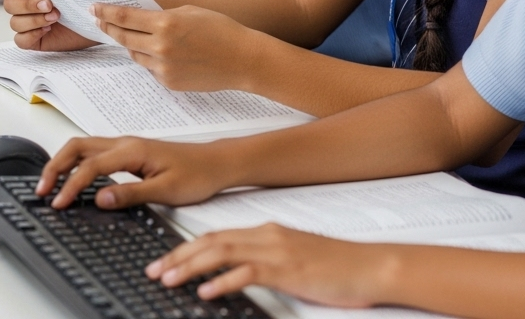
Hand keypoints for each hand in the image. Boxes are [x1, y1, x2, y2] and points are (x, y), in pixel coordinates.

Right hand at [0, 0, 97, 50]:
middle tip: (49, 4)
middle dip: (27, 4)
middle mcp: (24, 1)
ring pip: (15, 22)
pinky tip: (47, 30)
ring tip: (55, 17)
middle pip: (9, 3)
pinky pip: (20, 40)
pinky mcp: (33, 38)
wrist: (98, 19)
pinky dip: (31, 36)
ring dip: (33, 20)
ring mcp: (27, 20)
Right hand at [37, 135, 229, 208]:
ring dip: (63, 162)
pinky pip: (94, 151)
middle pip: (78, 146)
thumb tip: (100, 199)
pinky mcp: (129, 152)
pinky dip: (76, 162)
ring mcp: (126, 145)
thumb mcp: (166, 190)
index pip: (91, 167)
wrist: (215, 163)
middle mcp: (126, 143)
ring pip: (84, 146)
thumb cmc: (197, 174)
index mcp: (133, 150)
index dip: (71, 185)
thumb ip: (131, 194)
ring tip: (49, 184)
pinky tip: (73, 177)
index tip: (58, 203)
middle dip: (55, 165)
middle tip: (41, 189)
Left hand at [91, 3, 256, 91]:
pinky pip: (150, 68)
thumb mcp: (190, 11)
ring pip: (135, 54)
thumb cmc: (220, 29)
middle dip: (108, 27)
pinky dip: (150, 59)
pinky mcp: (169, 82)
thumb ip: (162, 14)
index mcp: (166, 24)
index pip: (125, 17)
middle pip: (123, 37)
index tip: (94, 7)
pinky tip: (157, 52)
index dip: (106, 11)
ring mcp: (164, 68)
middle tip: (98, 20)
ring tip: (128, 35)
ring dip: (130, 44)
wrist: (242, 59)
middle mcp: (161, 47)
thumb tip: (138, 15)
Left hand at [146, 224, 395, 306]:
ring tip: (169, 279)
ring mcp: (277, 250)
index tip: (165, 260)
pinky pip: (248, 273)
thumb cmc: (335, 267)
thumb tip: (234, 273)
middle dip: (179, 255)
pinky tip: (207, 292)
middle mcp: (267, 235)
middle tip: (155, 270)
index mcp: (266, 232)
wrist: (369, 266)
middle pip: (212, 241)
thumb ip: (264, 261)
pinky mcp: (288, 269)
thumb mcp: (293, 259)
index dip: (187, 247)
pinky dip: (223, 281)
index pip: (217, 236)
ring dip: (192, 266)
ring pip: (223, 252)